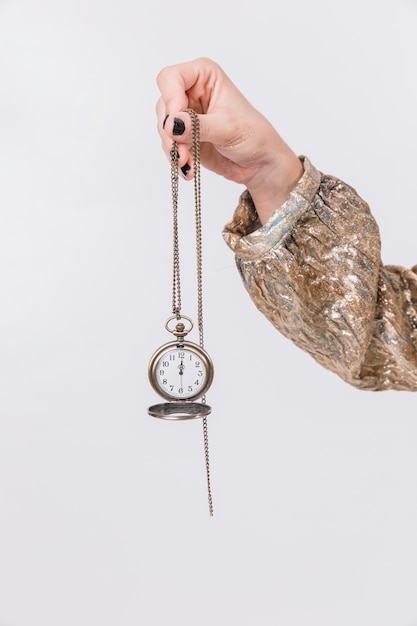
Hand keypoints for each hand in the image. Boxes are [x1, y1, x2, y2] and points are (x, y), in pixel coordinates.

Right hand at [156, 57, 302, 223]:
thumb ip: (196, 126)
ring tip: (188, 164)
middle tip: (183, 151)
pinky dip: (176, 158)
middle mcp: (191, 92)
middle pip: (163, 105)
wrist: (259, 163)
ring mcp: (186, 115)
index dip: (170, 99)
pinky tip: (189, 169)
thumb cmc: (253, 136)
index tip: (177, 122)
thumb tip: (171, 125)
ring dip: (173, 148)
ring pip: (163, 128)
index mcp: (204, 76)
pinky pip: (169, 146)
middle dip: (171, 131)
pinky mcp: (184, 137)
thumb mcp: (226, 128)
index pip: (171, 78)